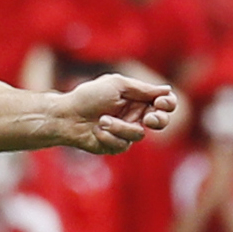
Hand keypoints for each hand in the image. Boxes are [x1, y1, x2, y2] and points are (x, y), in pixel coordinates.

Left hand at [53, 75, 175, 155]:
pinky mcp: (114, 145)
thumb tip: (167, 90)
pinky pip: (122, 145)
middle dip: (158, 120)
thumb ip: (141, 89)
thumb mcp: (115, 85)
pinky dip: (108, 137)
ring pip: (138, 135)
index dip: (168, 104)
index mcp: (138, 99)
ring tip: (101, 120)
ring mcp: (125, 132)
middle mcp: (135, 116)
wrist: (64, 115)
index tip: (160, 103)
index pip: (164, 103)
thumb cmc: (88, 96)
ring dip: (119, 127)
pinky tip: (95, 130)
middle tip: (148, 118)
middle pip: (160, 122)